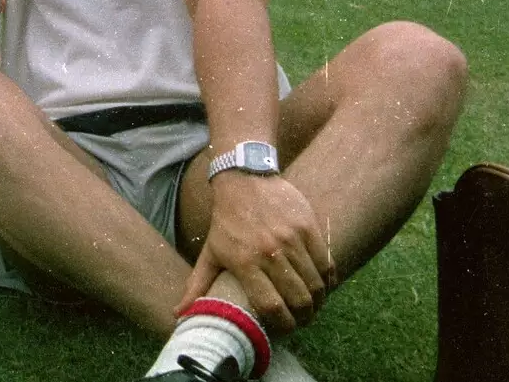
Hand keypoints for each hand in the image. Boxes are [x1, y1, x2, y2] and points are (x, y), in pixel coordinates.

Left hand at [178, 173, 335, 332]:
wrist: (243, 179)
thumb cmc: (225, 222)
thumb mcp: (210, 252)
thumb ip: (197, 285)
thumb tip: (179, 313)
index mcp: (244, 262)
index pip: (272, 306)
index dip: (284, 324)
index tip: (287, 328)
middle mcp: (269, 252)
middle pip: (299, 299)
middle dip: (305, 317)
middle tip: (303, 319)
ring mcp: (291, 239)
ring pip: (316, 284)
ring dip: (318, 301)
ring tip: (314, 305)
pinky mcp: (308, 227)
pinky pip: (327, 263)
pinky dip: (328, 280)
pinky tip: (323, 286)